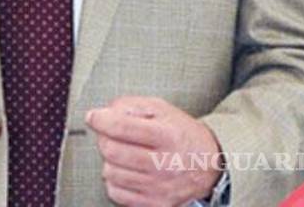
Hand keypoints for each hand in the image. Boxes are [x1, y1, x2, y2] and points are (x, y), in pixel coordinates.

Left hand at [86, 96, 222, 206]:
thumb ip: (130, 106)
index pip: (121, 127)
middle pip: (111, 151)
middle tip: (110, 135)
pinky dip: (115, 181)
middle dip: (104, 139)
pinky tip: (127, 172)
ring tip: (124, 154)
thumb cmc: (180, 133)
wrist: (209, 164)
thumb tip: (102, 114)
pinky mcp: (156, 205)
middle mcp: (164, 164)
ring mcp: (160, 188)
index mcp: (167, 136)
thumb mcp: (160, 109)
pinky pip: (116, 193)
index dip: (100, 119)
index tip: (93, 117)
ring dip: (110, 161)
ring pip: (110, 173)